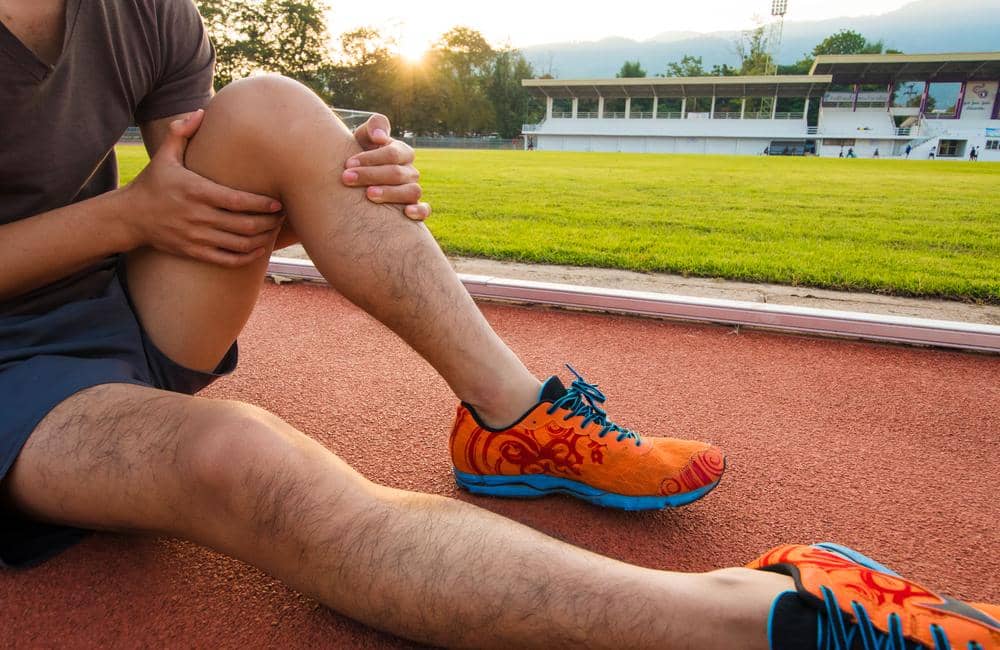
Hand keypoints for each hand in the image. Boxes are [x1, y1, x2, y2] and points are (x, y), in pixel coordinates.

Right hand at [122, 110, 284, 266]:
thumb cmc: (152, 183)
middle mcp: (198, 216)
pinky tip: (259, 249)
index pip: (238, 200)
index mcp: (196, 191)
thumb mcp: (164, 156)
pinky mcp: (194, 252)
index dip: (262, 204)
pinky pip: (227, 259)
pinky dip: (247, 257)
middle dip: (269, 222)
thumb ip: (181, 132)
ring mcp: (197, 236)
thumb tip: (200, 111)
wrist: (129, 217)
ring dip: (262, 239)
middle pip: (245, 224)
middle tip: (282, 217)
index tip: (278, 203)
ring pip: (240, 244)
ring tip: (274, 231)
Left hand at [343, 114, 430, 220]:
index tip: (348, 164)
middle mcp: (410, 171)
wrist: (358, 175)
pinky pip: (425, 210)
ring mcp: (413, 189)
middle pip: (398, 173)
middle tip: (347, 178)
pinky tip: (406, 212)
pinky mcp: (414, 206)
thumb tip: (380, 137)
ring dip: (391, 193)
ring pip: (412, 191)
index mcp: (402, 152)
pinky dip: (419, 210)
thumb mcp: (364, 136)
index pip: (392, 153)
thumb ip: (373, 127)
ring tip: (368, 195)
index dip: (371, 158)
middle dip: (371, 175)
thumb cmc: (360, 154)